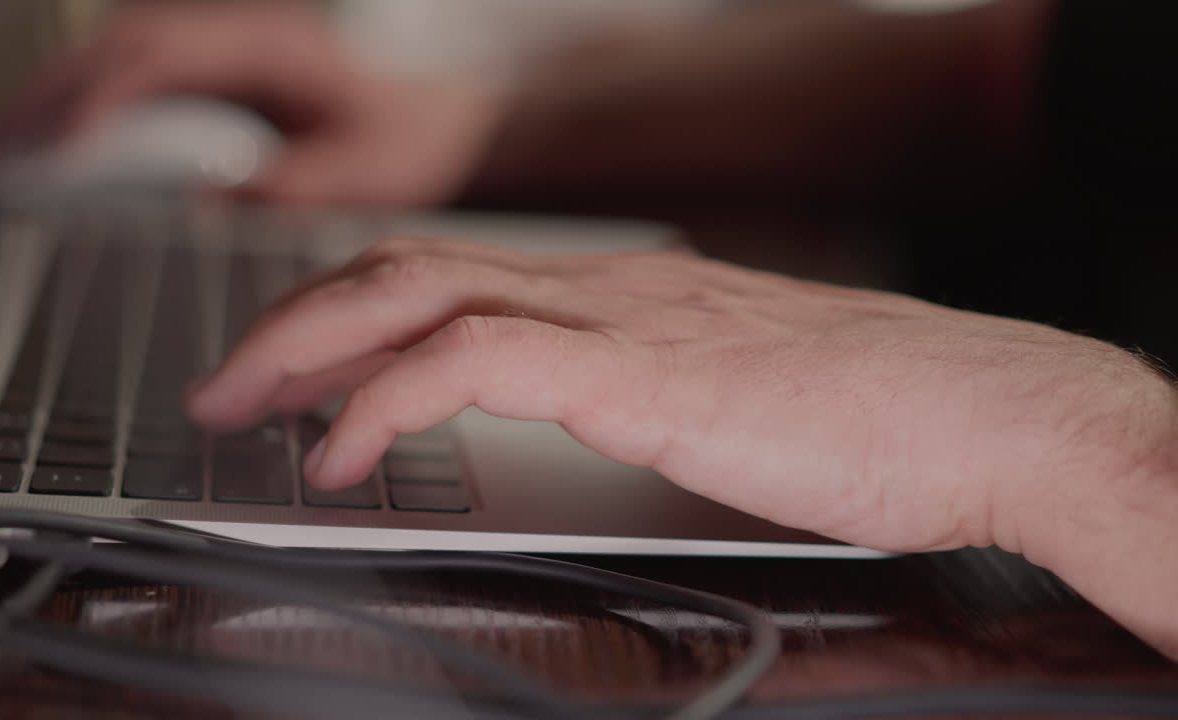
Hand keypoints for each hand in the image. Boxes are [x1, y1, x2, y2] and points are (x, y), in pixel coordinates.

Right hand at [0, 2, 504, 207]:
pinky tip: (89, 141)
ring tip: (24, 151)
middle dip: (57, 96)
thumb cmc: (427, 122)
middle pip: (125, 47)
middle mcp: (247, 35)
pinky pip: (157, 70)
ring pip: (132, 52)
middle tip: (5, 155)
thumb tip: (208, 203)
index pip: (160, 60)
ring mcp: (240, 45)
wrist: (468, 92)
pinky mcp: (241, 67)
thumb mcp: (368, 167)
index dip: (103, 104)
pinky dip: (110, 99)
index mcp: (273, 47)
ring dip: (73, 93)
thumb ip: (290, 185)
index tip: (66, 153)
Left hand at [187, 238, 1177, 655]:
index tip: (292, 366)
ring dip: (309, 349)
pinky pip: (470, 364)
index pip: (450, 274)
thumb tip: (594, 414)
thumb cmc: (872, 415)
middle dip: (295, 320)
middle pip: (405, 268)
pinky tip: (342, 452)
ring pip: (416, 295)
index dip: (350, 312)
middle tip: (231, 381)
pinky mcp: (637, 370)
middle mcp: (604, 285)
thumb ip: (646, 390)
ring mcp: (617, 318)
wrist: (977, 408)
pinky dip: (384, 401)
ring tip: (248, 410)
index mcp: (621, 290)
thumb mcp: (727, 392)